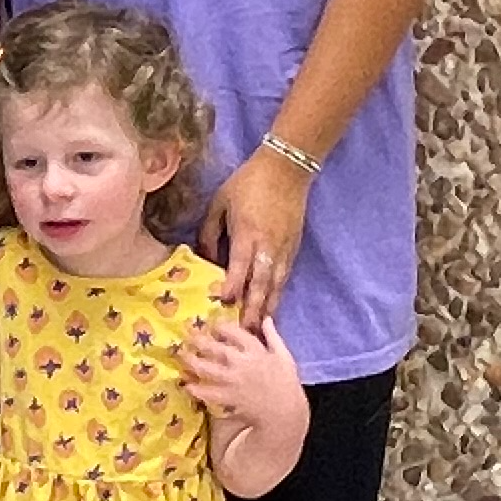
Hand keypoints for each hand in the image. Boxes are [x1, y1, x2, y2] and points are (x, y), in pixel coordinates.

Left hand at [181, 312, 310, 494]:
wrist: (284, 411)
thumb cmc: (286, 382)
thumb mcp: (284, 355)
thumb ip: (273, 336)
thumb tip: (266, 318)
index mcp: (256, 351)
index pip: (236, 333)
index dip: (222, 327)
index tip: (213, 325)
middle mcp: (243, 363)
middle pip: (217, 349)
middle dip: (200, 341)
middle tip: (187, 335)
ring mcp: (234, 381)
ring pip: (209, 369)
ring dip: (193, 361)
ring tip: (181, 355)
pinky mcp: (230, 397)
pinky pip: (210, 392)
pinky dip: (197, 389)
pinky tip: (187, 385)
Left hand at [196, 146, 313, 329]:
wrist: (287, 170)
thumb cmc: (248, 183)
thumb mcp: (220, 203)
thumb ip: (210, 232)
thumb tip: (206, 258)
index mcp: (248, 233)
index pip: (240, 266)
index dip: (233, 285)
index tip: (224, 302)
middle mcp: (268, 246)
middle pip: (262, 283)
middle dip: (253, 308)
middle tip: (245, 330)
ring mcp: (284, 249)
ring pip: (276, 284)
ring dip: (268, 306)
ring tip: (260, 327)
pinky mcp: (293, 248)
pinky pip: (285, 276)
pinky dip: (278, 293)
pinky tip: (272, 307)